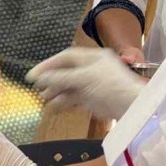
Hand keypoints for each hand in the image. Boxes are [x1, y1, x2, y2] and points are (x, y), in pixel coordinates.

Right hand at [26, 47, 143, 119]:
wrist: (132, 108)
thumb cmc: (111, 87)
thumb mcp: (84, 79)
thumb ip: (61, 78)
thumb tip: (40, 78)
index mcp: (93, 57)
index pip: (66, 57)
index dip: (48, 64)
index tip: (33, 75)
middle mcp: (91, 68)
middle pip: (66, 72)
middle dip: (51, 80)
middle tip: (36, 88)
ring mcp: (92, 84)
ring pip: (69, 86)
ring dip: (55, 91)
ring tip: (43, 98)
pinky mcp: (93, 99)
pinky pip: (74, 98)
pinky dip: (63, 101)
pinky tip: (53, 106)